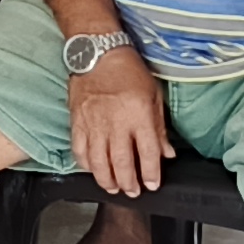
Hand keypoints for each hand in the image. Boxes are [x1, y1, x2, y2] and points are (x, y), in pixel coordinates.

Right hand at [71, 46, 167, 197]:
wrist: (98, 52)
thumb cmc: (128, 70)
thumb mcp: (153, 96)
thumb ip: (159, 128)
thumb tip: (166, 153)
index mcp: (139, 115)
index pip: (148, 153)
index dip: (151, 173)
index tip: (153, 184)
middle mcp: (116, 122)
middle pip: (121, 163)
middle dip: (128, 183)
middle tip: (132, 191)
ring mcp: (94, 123)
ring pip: (98, 162)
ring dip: (106, 179)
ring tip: (113, 187)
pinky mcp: (77, 121)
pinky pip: (79, 150)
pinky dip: (86, 164)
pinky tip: (93, 169)